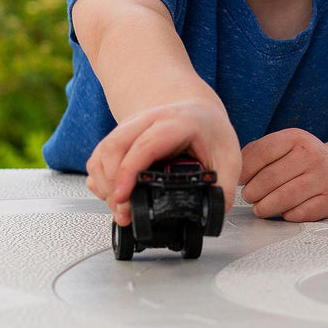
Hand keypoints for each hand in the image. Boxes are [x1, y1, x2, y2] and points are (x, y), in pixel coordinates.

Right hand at [85, 100, 240, 225]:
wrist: (198, 112)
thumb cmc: (210, 131)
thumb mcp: (229, 157)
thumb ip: (222, 188)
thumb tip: (210, 216)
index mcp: (176, 123)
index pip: (145, 145)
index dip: (129, 172)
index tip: (123, 197)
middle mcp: (148, 120)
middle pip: (114, 147)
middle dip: (112, 184)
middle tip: (123, 212)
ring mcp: (131, 127)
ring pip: (102, 152)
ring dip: (104, 184)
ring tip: (120, 208)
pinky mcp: (121, 138)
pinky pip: (99, 157)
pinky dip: (100, 179)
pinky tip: (113, 194)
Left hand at [240, 129, 327, 222]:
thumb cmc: (304, 161)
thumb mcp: (284, 146)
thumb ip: (258, 153)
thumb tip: (235, 172)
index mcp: (297, 138)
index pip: (262, 152)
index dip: (245, 170)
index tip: (239, 180)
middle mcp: (313, 155)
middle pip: (270, 178)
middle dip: (253, 192)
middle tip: (249, 197)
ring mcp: (325, 178)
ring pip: (285, 198)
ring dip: (266, 207)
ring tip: (260, 208)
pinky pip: (301, 213)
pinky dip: (287, 215)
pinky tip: (284, 212)